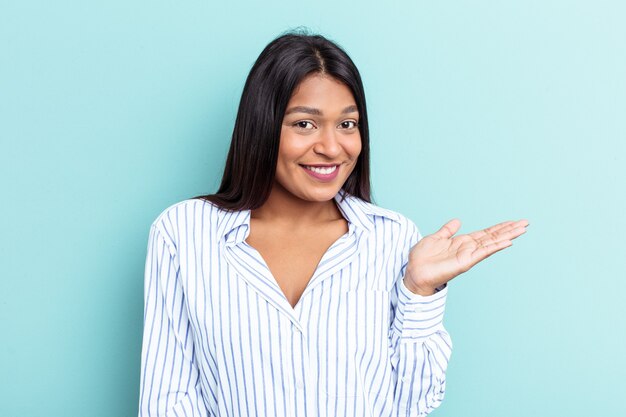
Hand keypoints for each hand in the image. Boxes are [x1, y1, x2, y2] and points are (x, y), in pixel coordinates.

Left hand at [403, 219, 528, 295]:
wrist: (414, 272)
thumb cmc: (422, 257)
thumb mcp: (436, 238)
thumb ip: (448, 230)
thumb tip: (457, 221)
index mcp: (462, 242)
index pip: (485, 233)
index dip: (499, 227)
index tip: (513, 221)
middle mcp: (468, 248)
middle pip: (493, 237)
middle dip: (509, 230)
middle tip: (526, 223)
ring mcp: (468, 255)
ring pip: (492, 243)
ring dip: (507, 236)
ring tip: (522, 229)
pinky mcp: (465, 262)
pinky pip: (483, 253)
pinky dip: (495, 247)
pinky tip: (508, 242)